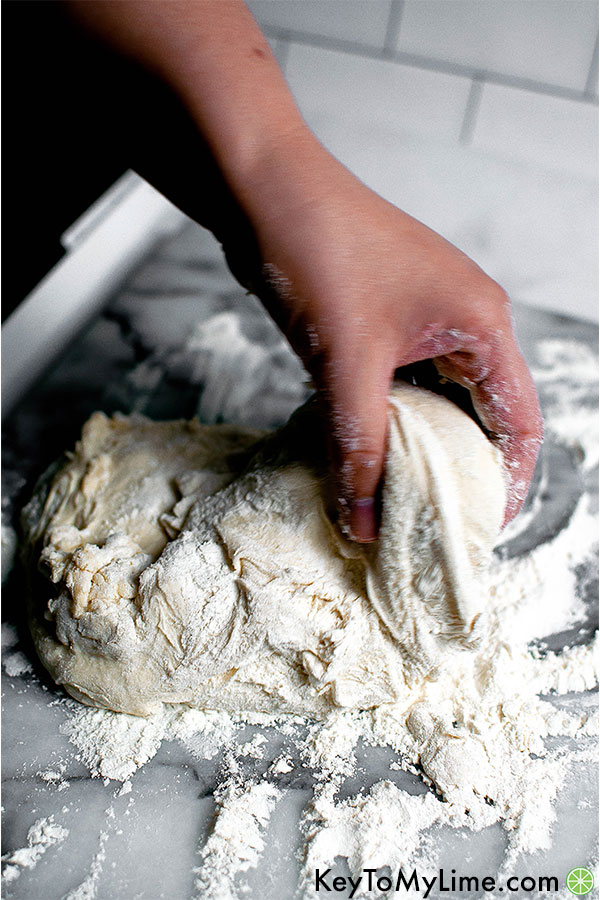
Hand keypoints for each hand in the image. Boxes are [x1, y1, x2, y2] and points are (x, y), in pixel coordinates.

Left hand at [233, 128, 542, 540]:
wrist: (261, 188)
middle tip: (430, 525)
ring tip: (395, 500)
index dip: (507, 482)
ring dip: (420, 448)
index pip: (519, 421)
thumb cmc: (317, 248)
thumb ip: (358, 448)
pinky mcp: (387, 319)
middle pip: (481, 415)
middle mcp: (465, 321)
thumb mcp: (344, 364)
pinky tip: (366, 453)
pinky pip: (403, 384)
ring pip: (438, 401)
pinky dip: (390, 420)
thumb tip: (363, 521)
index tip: (479, 529)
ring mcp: (425, 318)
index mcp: (481, 324)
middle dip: (459, 472)